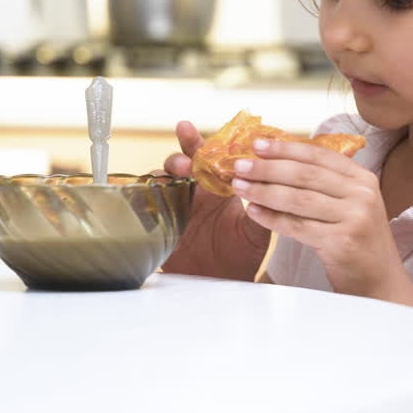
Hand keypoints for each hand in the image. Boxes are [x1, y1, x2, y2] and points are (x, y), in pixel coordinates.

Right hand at [154, 121, 270, 281]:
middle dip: (180, 157)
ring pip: (163, 181)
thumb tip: (267, 187)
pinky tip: (149, 196)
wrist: (225, 285)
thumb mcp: (257, 234)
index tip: (187, 127)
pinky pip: (148, 207)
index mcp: (220, 187)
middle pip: (183, 164)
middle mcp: (197, 193)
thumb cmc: (243, 256)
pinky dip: (146, 199)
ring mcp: (178, 208)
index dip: (198, 142)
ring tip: (171, 177)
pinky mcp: (162, 227)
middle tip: (184, 163)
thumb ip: (262, 211)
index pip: (210, 158)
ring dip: (165, 176)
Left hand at [229, 138, 412, 305]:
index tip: (258, 144)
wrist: (380, 282)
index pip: (319, 155)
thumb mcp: (351, 204)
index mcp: (363, 178)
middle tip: (240, 165)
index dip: (286, 148)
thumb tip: (279, 162)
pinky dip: (272, 218)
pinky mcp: (342, 242)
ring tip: (239, 186)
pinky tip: (253, 211)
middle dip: (268, 168)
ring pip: (299, 199)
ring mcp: (355, 217)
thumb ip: (326, 183)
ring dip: (264, 191)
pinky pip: (297, 226)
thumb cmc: (358, 241)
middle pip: (306, 174)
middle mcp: (362, 194)